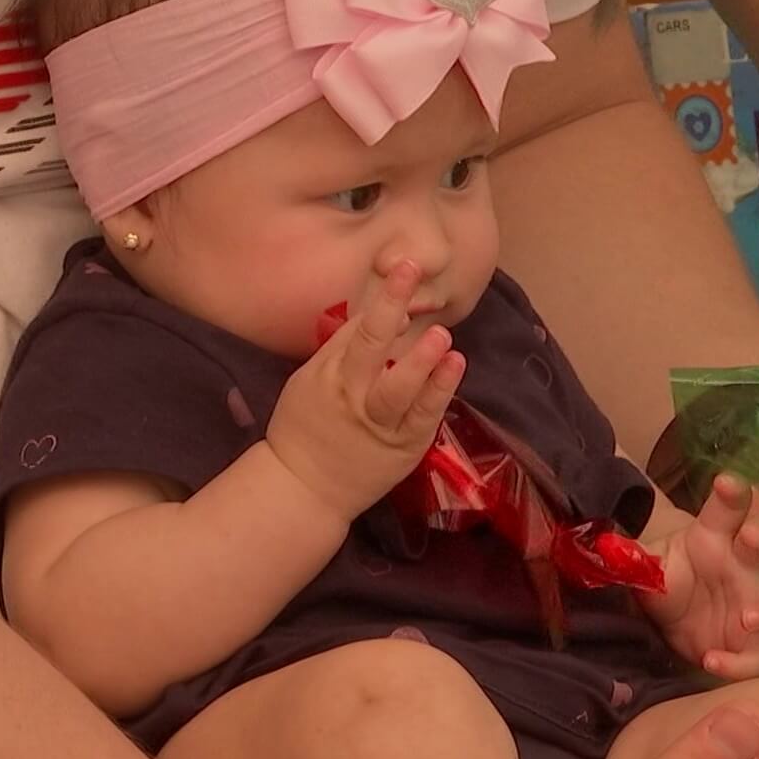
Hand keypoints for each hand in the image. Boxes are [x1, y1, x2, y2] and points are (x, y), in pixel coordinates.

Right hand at [266, 261, 464, 520]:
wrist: (303, 490)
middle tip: (420, 288)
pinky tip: (455, 368)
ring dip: (421, 362)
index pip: (358, 330)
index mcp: (329, 377)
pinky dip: (439, 392)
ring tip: (443, 338)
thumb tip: (373, 310)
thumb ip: (342, 349)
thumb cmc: (304, 427)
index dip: (384, 298)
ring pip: (400, 391)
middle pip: (372, 351)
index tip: (405, 267)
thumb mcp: (310, 382)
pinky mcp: (403, 448)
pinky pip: (423, 418)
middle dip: (394, 314)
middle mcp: (353, 397)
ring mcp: (379, 425)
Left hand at [642, 475, 758, 679]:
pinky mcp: (756, 644)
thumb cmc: (666, 577)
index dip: (735, 492)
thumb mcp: (643, 563)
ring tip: (748, 616)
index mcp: (716, 533)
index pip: (731, 504)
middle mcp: (745, 563)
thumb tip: (600, 547)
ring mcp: (757, 602)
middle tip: (750, 537)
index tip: (726, 482)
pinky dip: (741, 663)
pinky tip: (712, 661)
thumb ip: (627, 555)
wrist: (671, 618)